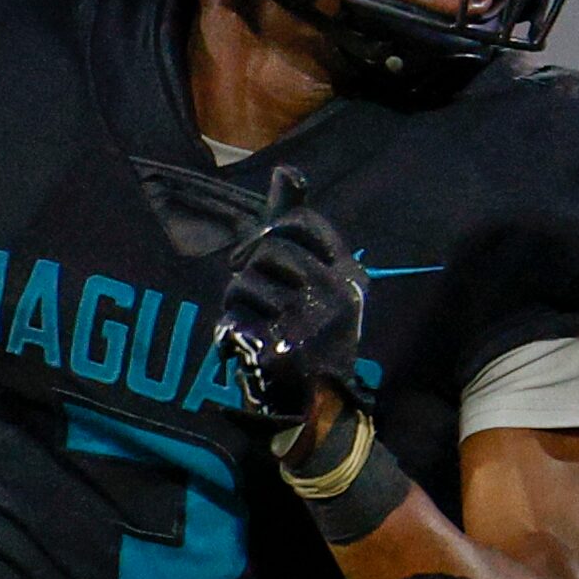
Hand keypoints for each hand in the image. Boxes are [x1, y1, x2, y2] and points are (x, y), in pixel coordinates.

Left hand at [216, 166, 367, 429]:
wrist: (319, 407)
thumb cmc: (313, 333)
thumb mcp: (320, 280)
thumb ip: (298, 227)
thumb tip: (286, 171)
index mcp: (349, 274)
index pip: (301, 223)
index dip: (270, 231)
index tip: (259, 252)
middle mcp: (337, 294)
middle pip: (270, 250)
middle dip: (250, 268)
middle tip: (249, 290)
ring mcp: (310, 321)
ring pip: (246, 282)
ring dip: (237, 300)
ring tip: (250, 320)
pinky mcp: (281, 348)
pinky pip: (234, 316)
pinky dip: (229, 326)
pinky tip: (243, 341)